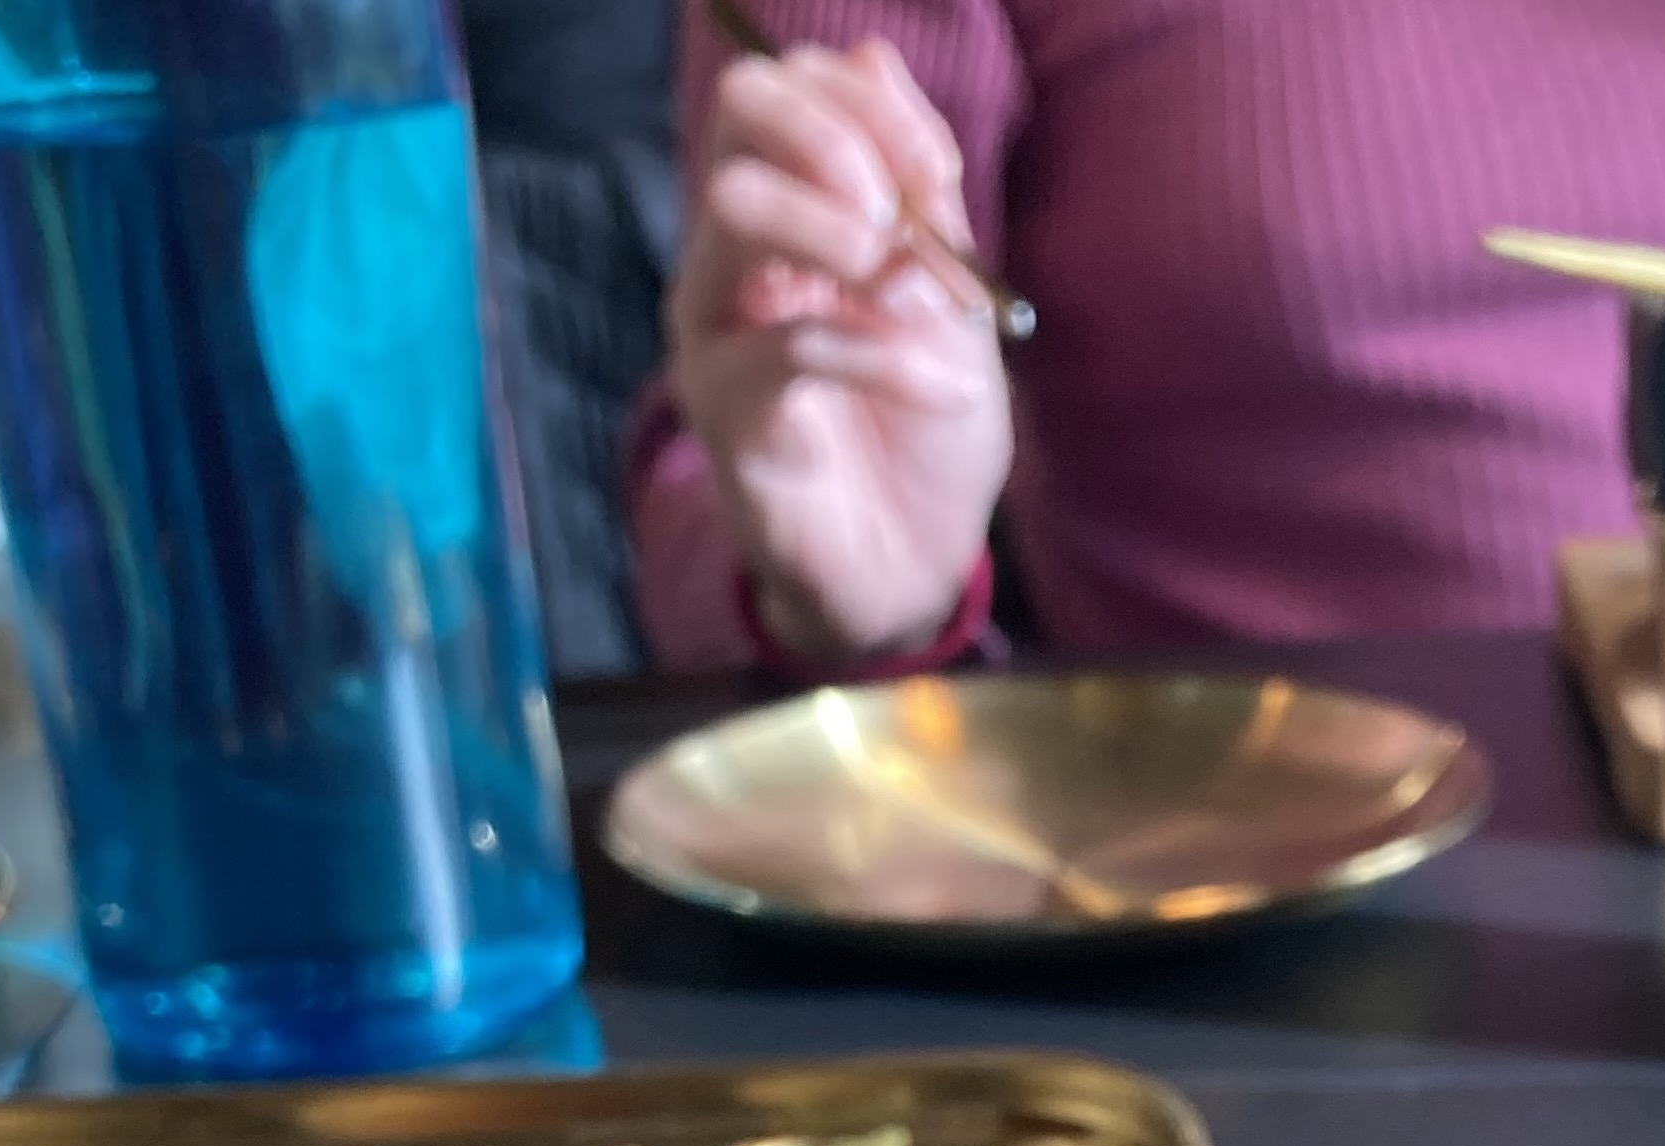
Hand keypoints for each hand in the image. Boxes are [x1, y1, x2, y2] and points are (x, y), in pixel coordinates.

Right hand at [669, 38, 1013, 662]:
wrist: (914, 569)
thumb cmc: (927, 440)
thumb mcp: (951, 300)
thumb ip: (921, 193)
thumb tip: (875, 58)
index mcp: (790, 217)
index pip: (784, 89)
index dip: (867, 105)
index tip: (937, 177)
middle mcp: (733, 255)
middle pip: (740, 112)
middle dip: (839, 143)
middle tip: (900, 225)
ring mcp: (713, 326)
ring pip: (741, 206)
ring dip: (846, 239)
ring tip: (913, 301)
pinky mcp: (722, 406)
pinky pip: (790, 342)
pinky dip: (885, 357)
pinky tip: (945, 390)